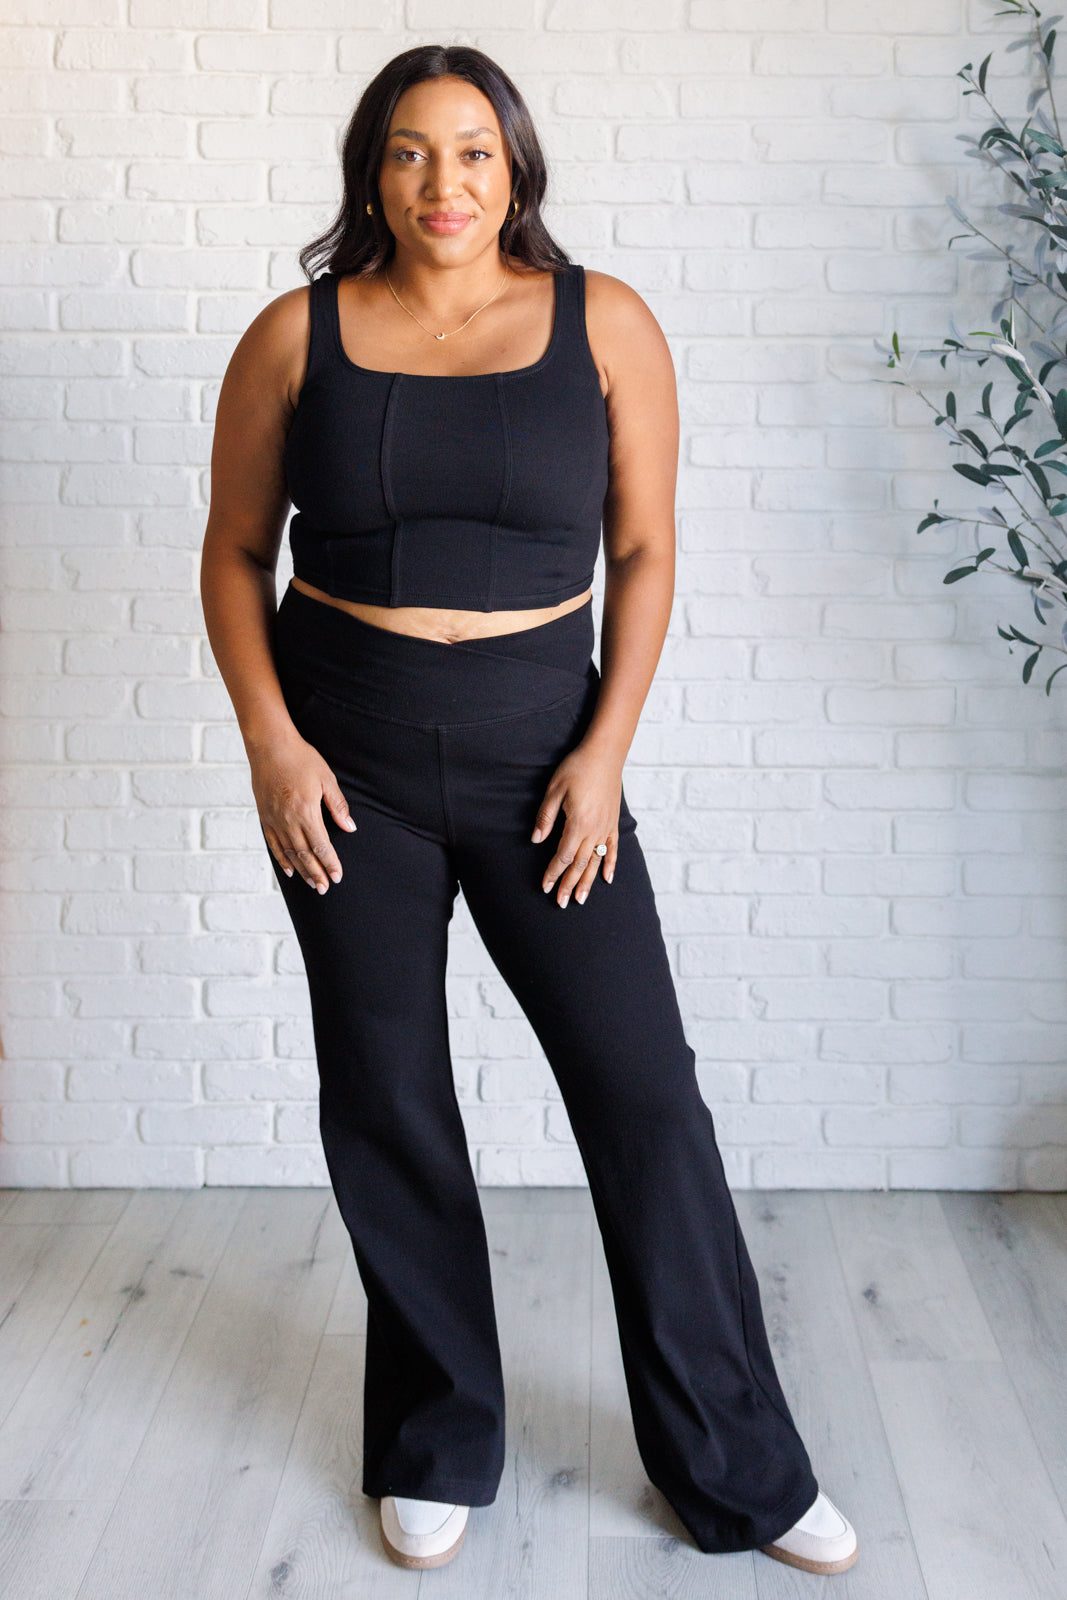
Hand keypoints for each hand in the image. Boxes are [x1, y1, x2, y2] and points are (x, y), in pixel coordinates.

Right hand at [250, 725, 355, 893]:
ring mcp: (274, 819)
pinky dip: (282, 859)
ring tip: (313, 884)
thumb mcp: (326, 779)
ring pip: (289, 853)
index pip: (321, 846)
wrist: (269, 745)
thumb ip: (338, 806)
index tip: (338, 876)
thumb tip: (350, 828)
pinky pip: (273, 844)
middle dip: (317, 873)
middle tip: (326, 888)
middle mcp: (288, 820)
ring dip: (302, 870)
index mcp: (306, 811)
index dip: (330, 863)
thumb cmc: (300, 758)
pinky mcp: (264, 816)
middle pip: (304, 855)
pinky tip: (289, 870)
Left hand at [531, 742, 622, 906]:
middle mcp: (594, 830)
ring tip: (580, 899)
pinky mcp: (614, 822)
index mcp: (578, 823)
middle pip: (580, 864)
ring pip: (597, 861)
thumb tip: (536, 841)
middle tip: (561, 903)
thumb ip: (546, 817)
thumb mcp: (555, 790)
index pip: (563, 856)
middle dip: (569, 884)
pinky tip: (608, 879)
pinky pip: (613, 849)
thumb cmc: (576, 768)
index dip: (553, 873)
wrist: (605, 754)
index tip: (546, 887)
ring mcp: (606, 827)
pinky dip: (611, 865)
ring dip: (588, 882)